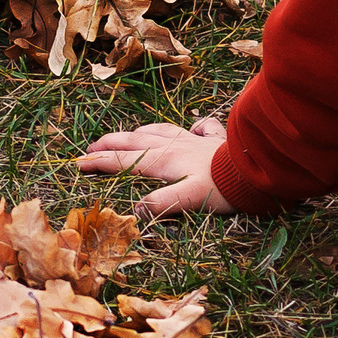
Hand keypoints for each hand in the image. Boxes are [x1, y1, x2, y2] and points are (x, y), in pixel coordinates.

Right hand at [77, 114, 227, 215]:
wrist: (258, 166)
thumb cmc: (224, 186)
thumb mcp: (189, 199)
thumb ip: (161, 204)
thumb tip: (136, 211)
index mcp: (164, 160)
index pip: (124, 161)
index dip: (100, 163)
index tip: (79, 164)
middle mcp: (176, 145)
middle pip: (135, 142)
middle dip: (110, 144)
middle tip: (92, 148)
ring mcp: (196, 140)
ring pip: (161, 131)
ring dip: (141, 133)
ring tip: (130, 135)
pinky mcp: (217, 139)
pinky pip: (203, 128)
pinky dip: (195, 127)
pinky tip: (195, 127)